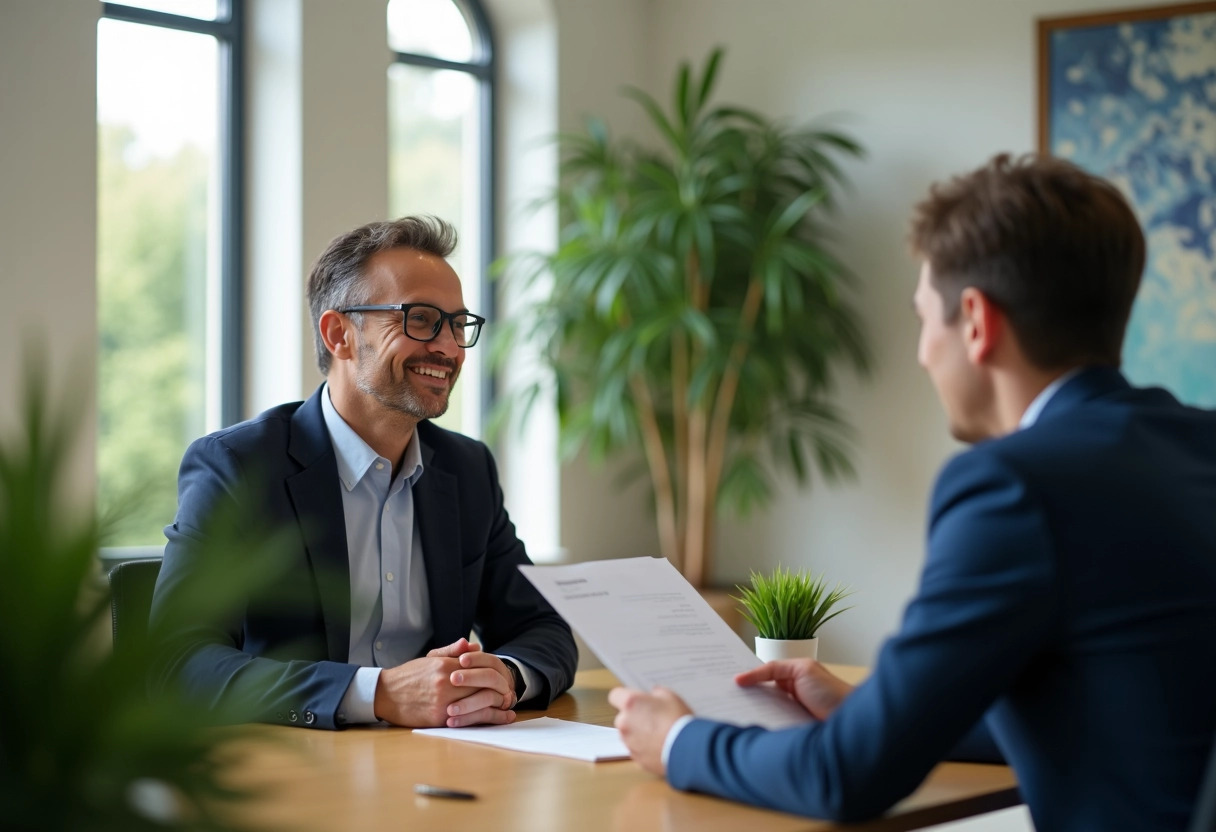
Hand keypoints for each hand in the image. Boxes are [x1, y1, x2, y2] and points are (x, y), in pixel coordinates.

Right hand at [373, 639, 515, 727]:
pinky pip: (469, 719)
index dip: (495, 673)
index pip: (479, 666)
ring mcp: (443, 702)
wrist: (385, 694)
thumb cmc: (409, 676)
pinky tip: (497, 718)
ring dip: (498, 706)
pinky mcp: (439, 719)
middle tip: (510, 694)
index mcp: (445, 666)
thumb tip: (473, 646)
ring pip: (480, 703)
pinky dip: (487, 719)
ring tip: (508, 708)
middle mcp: (446, 683)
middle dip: (501, 690)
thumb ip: (452, 651)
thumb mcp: (429, 658)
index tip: (504, 678)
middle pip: (483, 685)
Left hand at [608, 686, 691, 776]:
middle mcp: (624, 723)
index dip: (624, 697)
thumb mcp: (671, 697)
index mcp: (630, 704)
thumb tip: (654, 695)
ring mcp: (628, 742)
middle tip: (653, 717)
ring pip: (629, 734)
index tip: (634, 699)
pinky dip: (645, 747)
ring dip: (638, 733)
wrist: (687, 749)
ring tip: (659, 733)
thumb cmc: (678, 720)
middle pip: (623, 717)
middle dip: (634, 717)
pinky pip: (637, 749)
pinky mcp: (636, 758)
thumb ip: (657, 693)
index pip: (615, 695)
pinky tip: (660, 745)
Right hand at [734, 659, 854, 719]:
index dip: (745, 676)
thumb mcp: (801, 670)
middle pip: (759, 694)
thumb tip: (741, 678)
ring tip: (728, 711)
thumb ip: (772, 670)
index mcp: (791, 676)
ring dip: (749, 712)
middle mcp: (788, 694)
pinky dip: (760, 726)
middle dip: (742, 695)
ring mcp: (788, 714)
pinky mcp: (789, 731)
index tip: (722, 677)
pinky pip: (770, 726)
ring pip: (762, 711)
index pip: (762, 674)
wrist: (850, 722)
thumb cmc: (831, 691)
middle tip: (720, 695)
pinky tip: (747, 726)